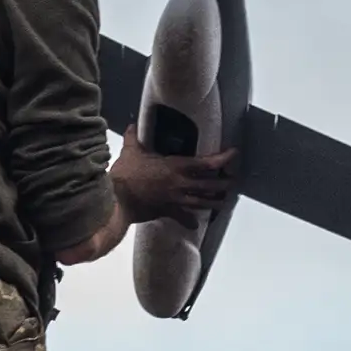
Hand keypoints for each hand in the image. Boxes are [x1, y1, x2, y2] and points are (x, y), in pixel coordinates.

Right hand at [108, 144, 237, 225]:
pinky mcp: (166, 211)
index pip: (206, 162)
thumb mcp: (130, 152)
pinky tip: (194, 224)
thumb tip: (131, 125)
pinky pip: (182, 217)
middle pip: (210, 185)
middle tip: (233, 181)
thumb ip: (133, 138)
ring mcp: (175, 199)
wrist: (116, 199)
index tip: (233, 154)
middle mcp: (180, 183)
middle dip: (224, 183)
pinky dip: (189, 221)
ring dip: (214, 202)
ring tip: (223, 202)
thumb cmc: (125, 174)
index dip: (223, 158)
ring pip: (201, 202)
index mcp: (175, 166)